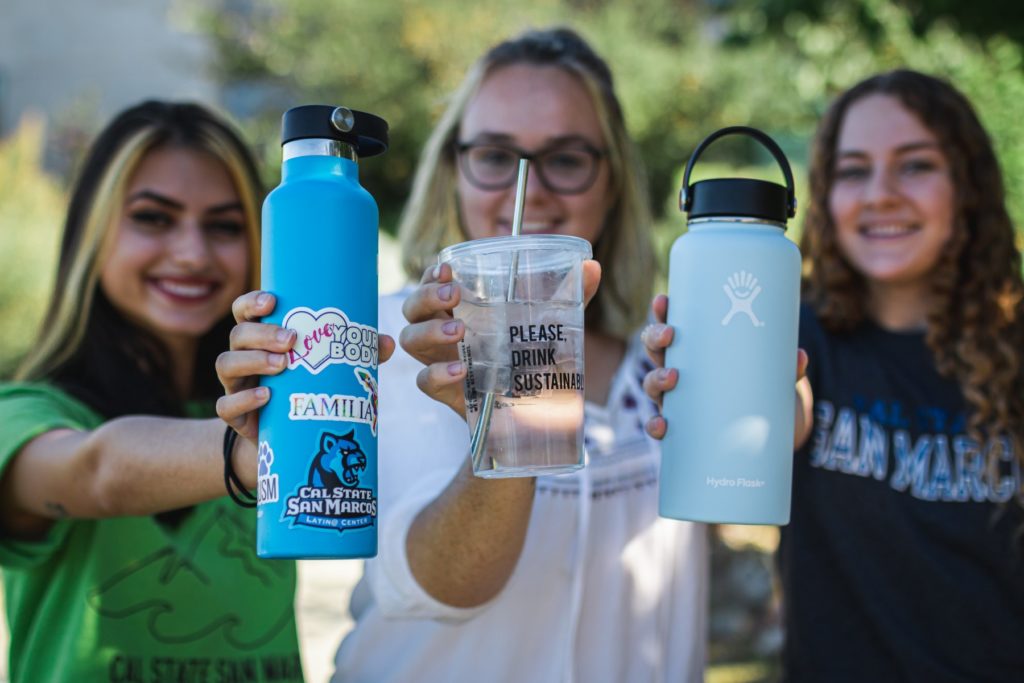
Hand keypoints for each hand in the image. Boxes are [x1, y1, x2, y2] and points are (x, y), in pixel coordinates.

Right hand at [216, 290, 395, 441]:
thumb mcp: (330, 370)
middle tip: (291, 339)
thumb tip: (388, 342)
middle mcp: (243, 357)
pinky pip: (226, 405)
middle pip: (238, 335)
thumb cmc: (307, 390)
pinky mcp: (236, 417)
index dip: (251, 302)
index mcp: (261, 339)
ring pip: (226, 364)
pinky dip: (244, 399)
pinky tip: (266, 396)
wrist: (288, 439)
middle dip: (262, 333)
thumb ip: (356, 354)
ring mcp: (236, 386)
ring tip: (283, 364)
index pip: (245, 312)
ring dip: (253, 360)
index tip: (272, 300)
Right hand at [400, 260, 600, 418]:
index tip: (446, 268)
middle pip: (413, 307)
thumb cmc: (534, 358)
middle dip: (427, 296)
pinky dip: (438, 373)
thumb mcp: (554, 325)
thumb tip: (592, 266)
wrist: (533, 413)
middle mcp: (444, 331)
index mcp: (463, 308)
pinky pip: (424, 381)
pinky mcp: (446, 392)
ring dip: (429, 331)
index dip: (431, 274)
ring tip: (459, 331)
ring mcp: (441, 361)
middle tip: (455, 294)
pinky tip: (461, 370)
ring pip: (411, 340)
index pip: (433, 283)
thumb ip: (571, 296)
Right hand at [638, 294, 807, 439]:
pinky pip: (660, 426)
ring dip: (656, 378)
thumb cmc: (762, 388)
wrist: (767, 432)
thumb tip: (798, 356)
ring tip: (672, 377)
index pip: (671, 324)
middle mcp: (679, 370)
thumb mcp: (774, 373)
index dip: (661, 311)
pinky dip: (656, 426)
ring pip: (652, 384)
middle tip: (671, 335)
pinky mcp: (683, 427)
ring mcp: (677, 399)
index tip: (664, 300)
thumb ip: (787, 366)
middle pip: (654, 349)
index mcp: (695, 349)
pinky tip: (662, 425)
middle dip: (655, 338)